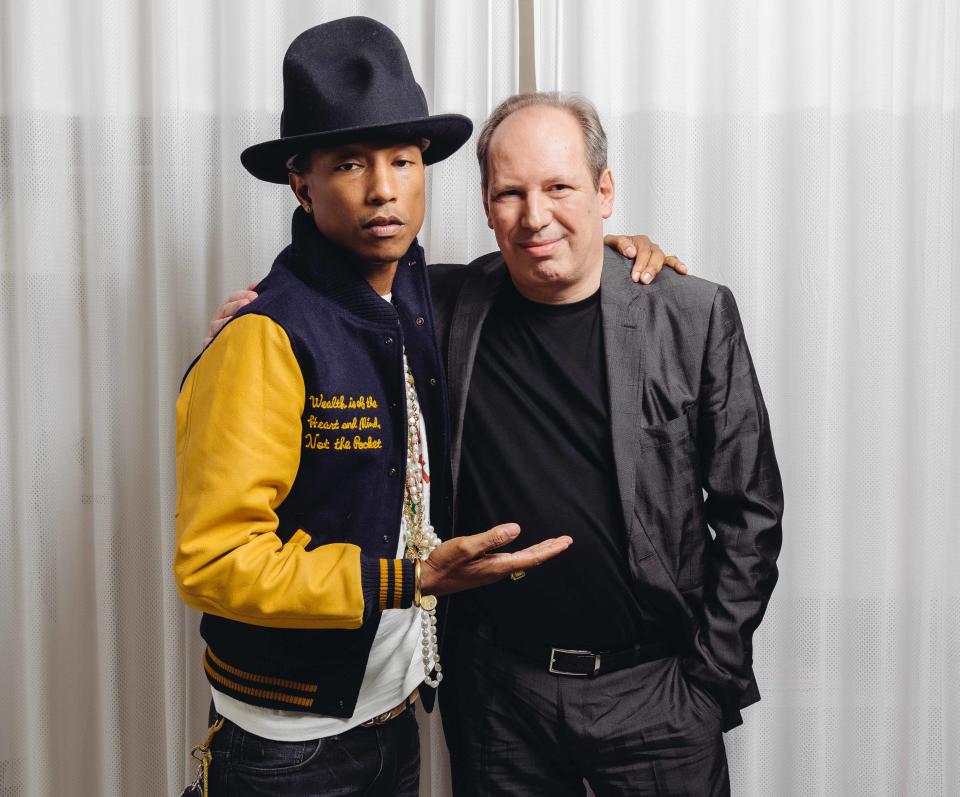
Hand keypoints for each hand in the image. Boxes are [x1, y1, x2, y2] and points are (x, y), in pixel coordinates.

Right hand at [202, 283, 258, 347]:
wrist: (240, 357)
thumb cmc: (245, 335)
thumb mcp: (249, 316)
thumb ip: (251, 300)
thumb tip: (256, 285)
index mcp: (228, 311)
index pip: (232, 298)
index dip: (243, 294)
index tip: (255, 296)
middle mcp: (220, 320)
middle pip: (225, 309)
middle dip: (236, 305)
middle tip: (247, 303)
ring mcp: (214, 333)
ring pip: (217, 325)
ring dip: (226, 321)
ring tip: (236, 319)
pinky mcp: (210, 347)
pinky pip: (209, 343)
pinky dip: (212, 341)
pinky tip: (220, 339)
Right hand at [420, 523, 571, 596]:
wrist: (428, 579)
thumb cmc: (445, 563)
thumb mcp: (468, 546)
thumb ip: (493, 538)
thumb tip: (516, 529)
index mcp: (498, 566)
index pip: (531, 557)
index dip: (550, 549)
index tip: (566, 542)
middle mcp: (498, 571)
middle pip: (530, 559)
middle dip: (549, 549)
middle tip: (565, 541)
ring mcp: (491, 572)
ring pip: (521, 560)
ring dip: (537, 552)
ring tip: (550, 544)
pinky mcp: (483, 570)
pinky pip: (510, 561)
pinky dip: (523, 554)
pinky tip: (522, 551)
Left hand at [603, 234, 687, 284]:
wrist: (612, 257)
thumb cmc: (611, 250)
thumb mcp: (609, 243)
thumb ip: (619, 243)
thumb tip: (631, 252)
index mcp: (639, 241)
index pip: (643, 251)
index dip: (640, 264)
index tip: (634, 277)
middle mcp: (650, 246)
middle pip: (655, 255)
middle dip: (650, 269)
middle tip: (643, 281)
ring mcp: (656, 254)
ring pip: (664, 259)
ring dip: (660, 270)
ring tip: (659, 279)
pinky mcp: (660, 263)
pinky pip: (672, 261)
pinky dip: (678, 265)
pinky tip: (683, 271)